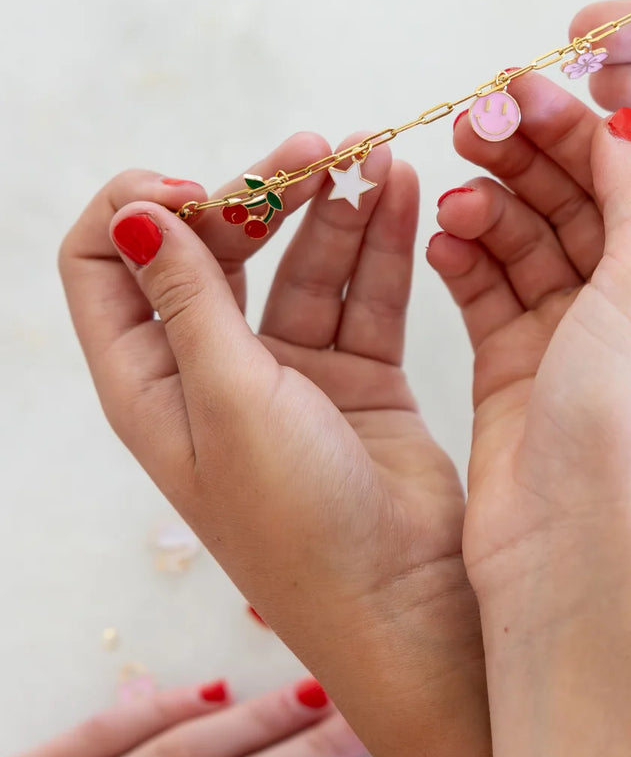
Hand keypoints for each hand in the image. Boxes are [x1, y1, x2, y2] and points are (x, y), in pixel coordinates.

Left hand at [59, 137, 495, 756]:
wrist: (400, 602)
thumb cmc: (298, 525)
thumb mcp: (227, 401)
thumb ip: (187, 300)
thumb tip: (132, 212)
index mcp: (151, 383)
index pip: (104, 266)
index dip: (141, 209)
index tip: (202, 190)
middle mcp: (213, 373)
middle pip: (214, 251)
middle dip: (256, 195)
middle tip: (310, 155)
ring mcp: (290, 376)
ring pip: (300, 265)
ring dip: (332, 209)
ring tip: (376, 159)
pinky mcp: (360, 380)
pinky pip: (364, 294)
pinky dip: (381, 244)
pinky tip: (401, 195)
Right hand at [427, 75, 630, 590]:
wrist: (571, 537)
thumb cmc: (626, 415)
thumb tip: (619, 126)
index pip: (625, 174)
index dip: (570, 126)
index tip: (513, 83)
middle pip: (571, 200)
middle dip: (521, 158)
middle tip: (466, 125)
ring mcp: (571, 335)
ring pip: (523, 240)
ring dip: (486, 208)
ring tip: (451, 201)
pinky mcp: (514, 366)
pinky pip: (485, 289)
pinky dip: (463, 258)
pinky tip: (439, 240)